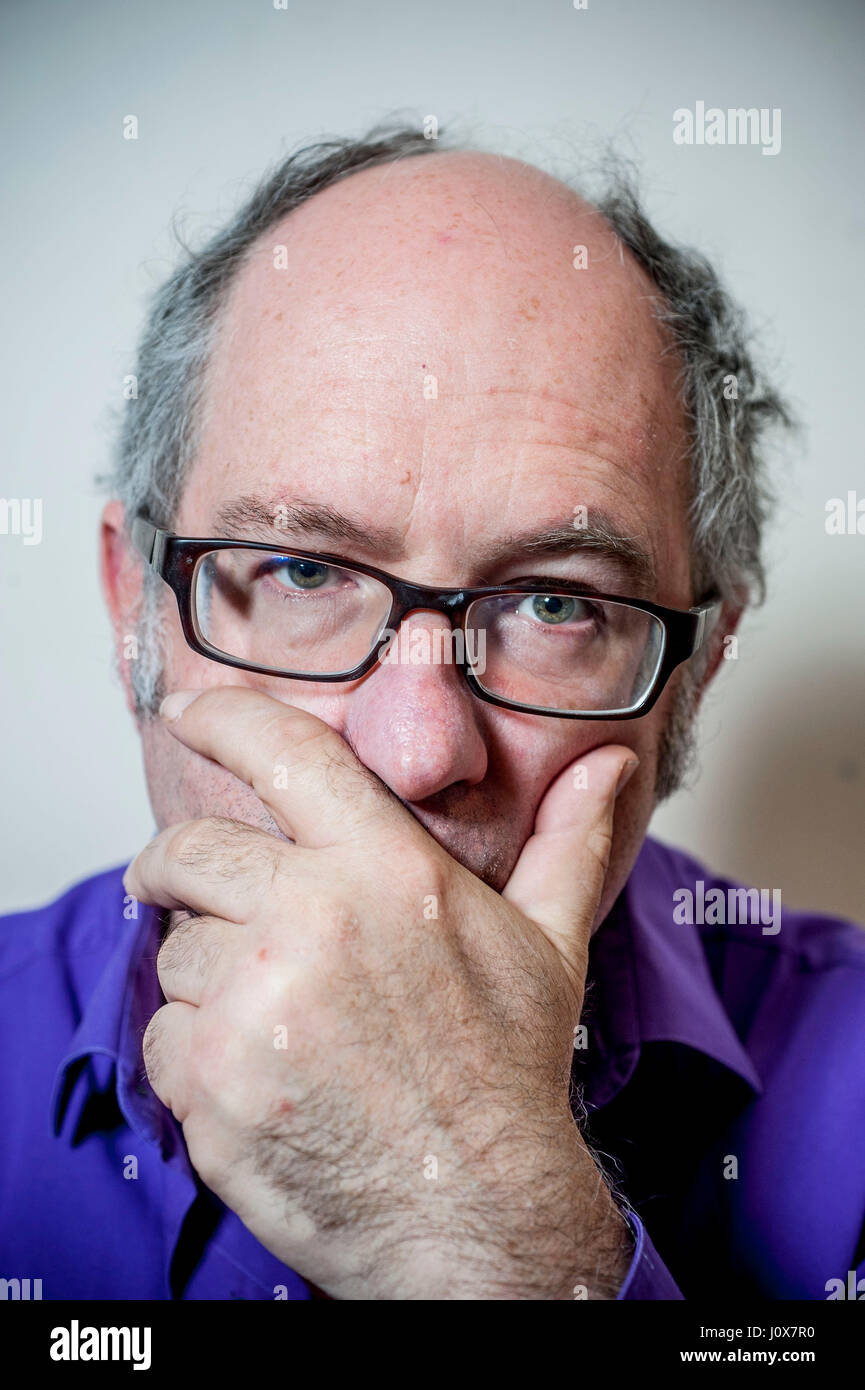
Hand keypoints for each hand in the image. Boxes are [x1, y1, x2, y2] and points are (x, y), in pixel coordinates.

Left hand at [125, 687, 637, 1299]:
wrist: (473, 1214)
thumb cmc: (506, 1076)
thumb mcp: (548, 945)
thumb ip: (565, 843)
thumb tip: (606, 768)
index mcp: (387, 872)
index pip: (285, 754)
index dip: (223, 717)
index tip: (189, 711)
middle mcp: (312, 920)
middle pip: (191, 851)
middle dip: (176, 866)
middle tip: (183, 886)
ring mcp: (253, 1002)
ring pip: (175, 951)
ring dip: (205, 975)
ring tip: (271, 1017)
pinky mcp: (210, 1078)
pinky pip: (160, 1031)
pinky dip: (193, 1049)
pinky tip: (256, 1073)